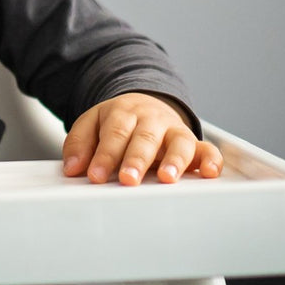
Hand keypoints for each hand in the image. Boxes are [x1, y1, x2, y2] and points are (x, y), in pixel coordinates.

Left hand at [61, 92, 223, 185]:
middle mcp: (151, 120)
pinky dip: (211, 161)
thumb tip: (73, 168)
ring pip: (178, 142)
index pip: (114, 132)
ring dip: (174, 160)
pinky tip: (209, 174)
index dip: (105, 155)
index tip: (95, 175)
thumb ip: (80, 144)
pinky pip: (207, 150)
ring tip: (166, 179)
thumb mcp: (92, 125)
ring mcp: (174, 131)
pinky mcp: (193, 143)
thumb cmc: (116, 122)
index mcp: (123, 112)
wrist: (145, 104)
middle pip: (145, 138)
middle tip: (127, 179)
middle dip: (136, 160)